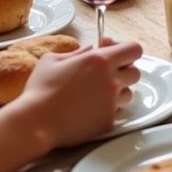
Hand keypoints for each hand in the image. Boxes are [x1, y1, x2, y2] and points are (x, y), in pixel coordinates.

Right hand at [17, 40, 142, 148]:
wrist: (36, 122)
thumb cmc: (40, 89)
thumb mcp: (53, 59)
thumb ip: (77, 52)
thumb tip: (91, 50)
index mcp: (100, 60)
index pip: (134, 49)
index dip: (125, 50)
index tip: (111, 52)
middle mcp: (111, 80)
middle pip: (135, 72)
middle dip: (123, 71)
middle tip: (105, 75)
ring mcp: (111, 103)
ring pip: (128, 94)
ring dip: (117, 92)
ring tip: (95, 94)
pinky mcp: (108, 122)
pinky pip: (116, 112)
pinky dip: (107, 110)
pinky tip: (89, 110)